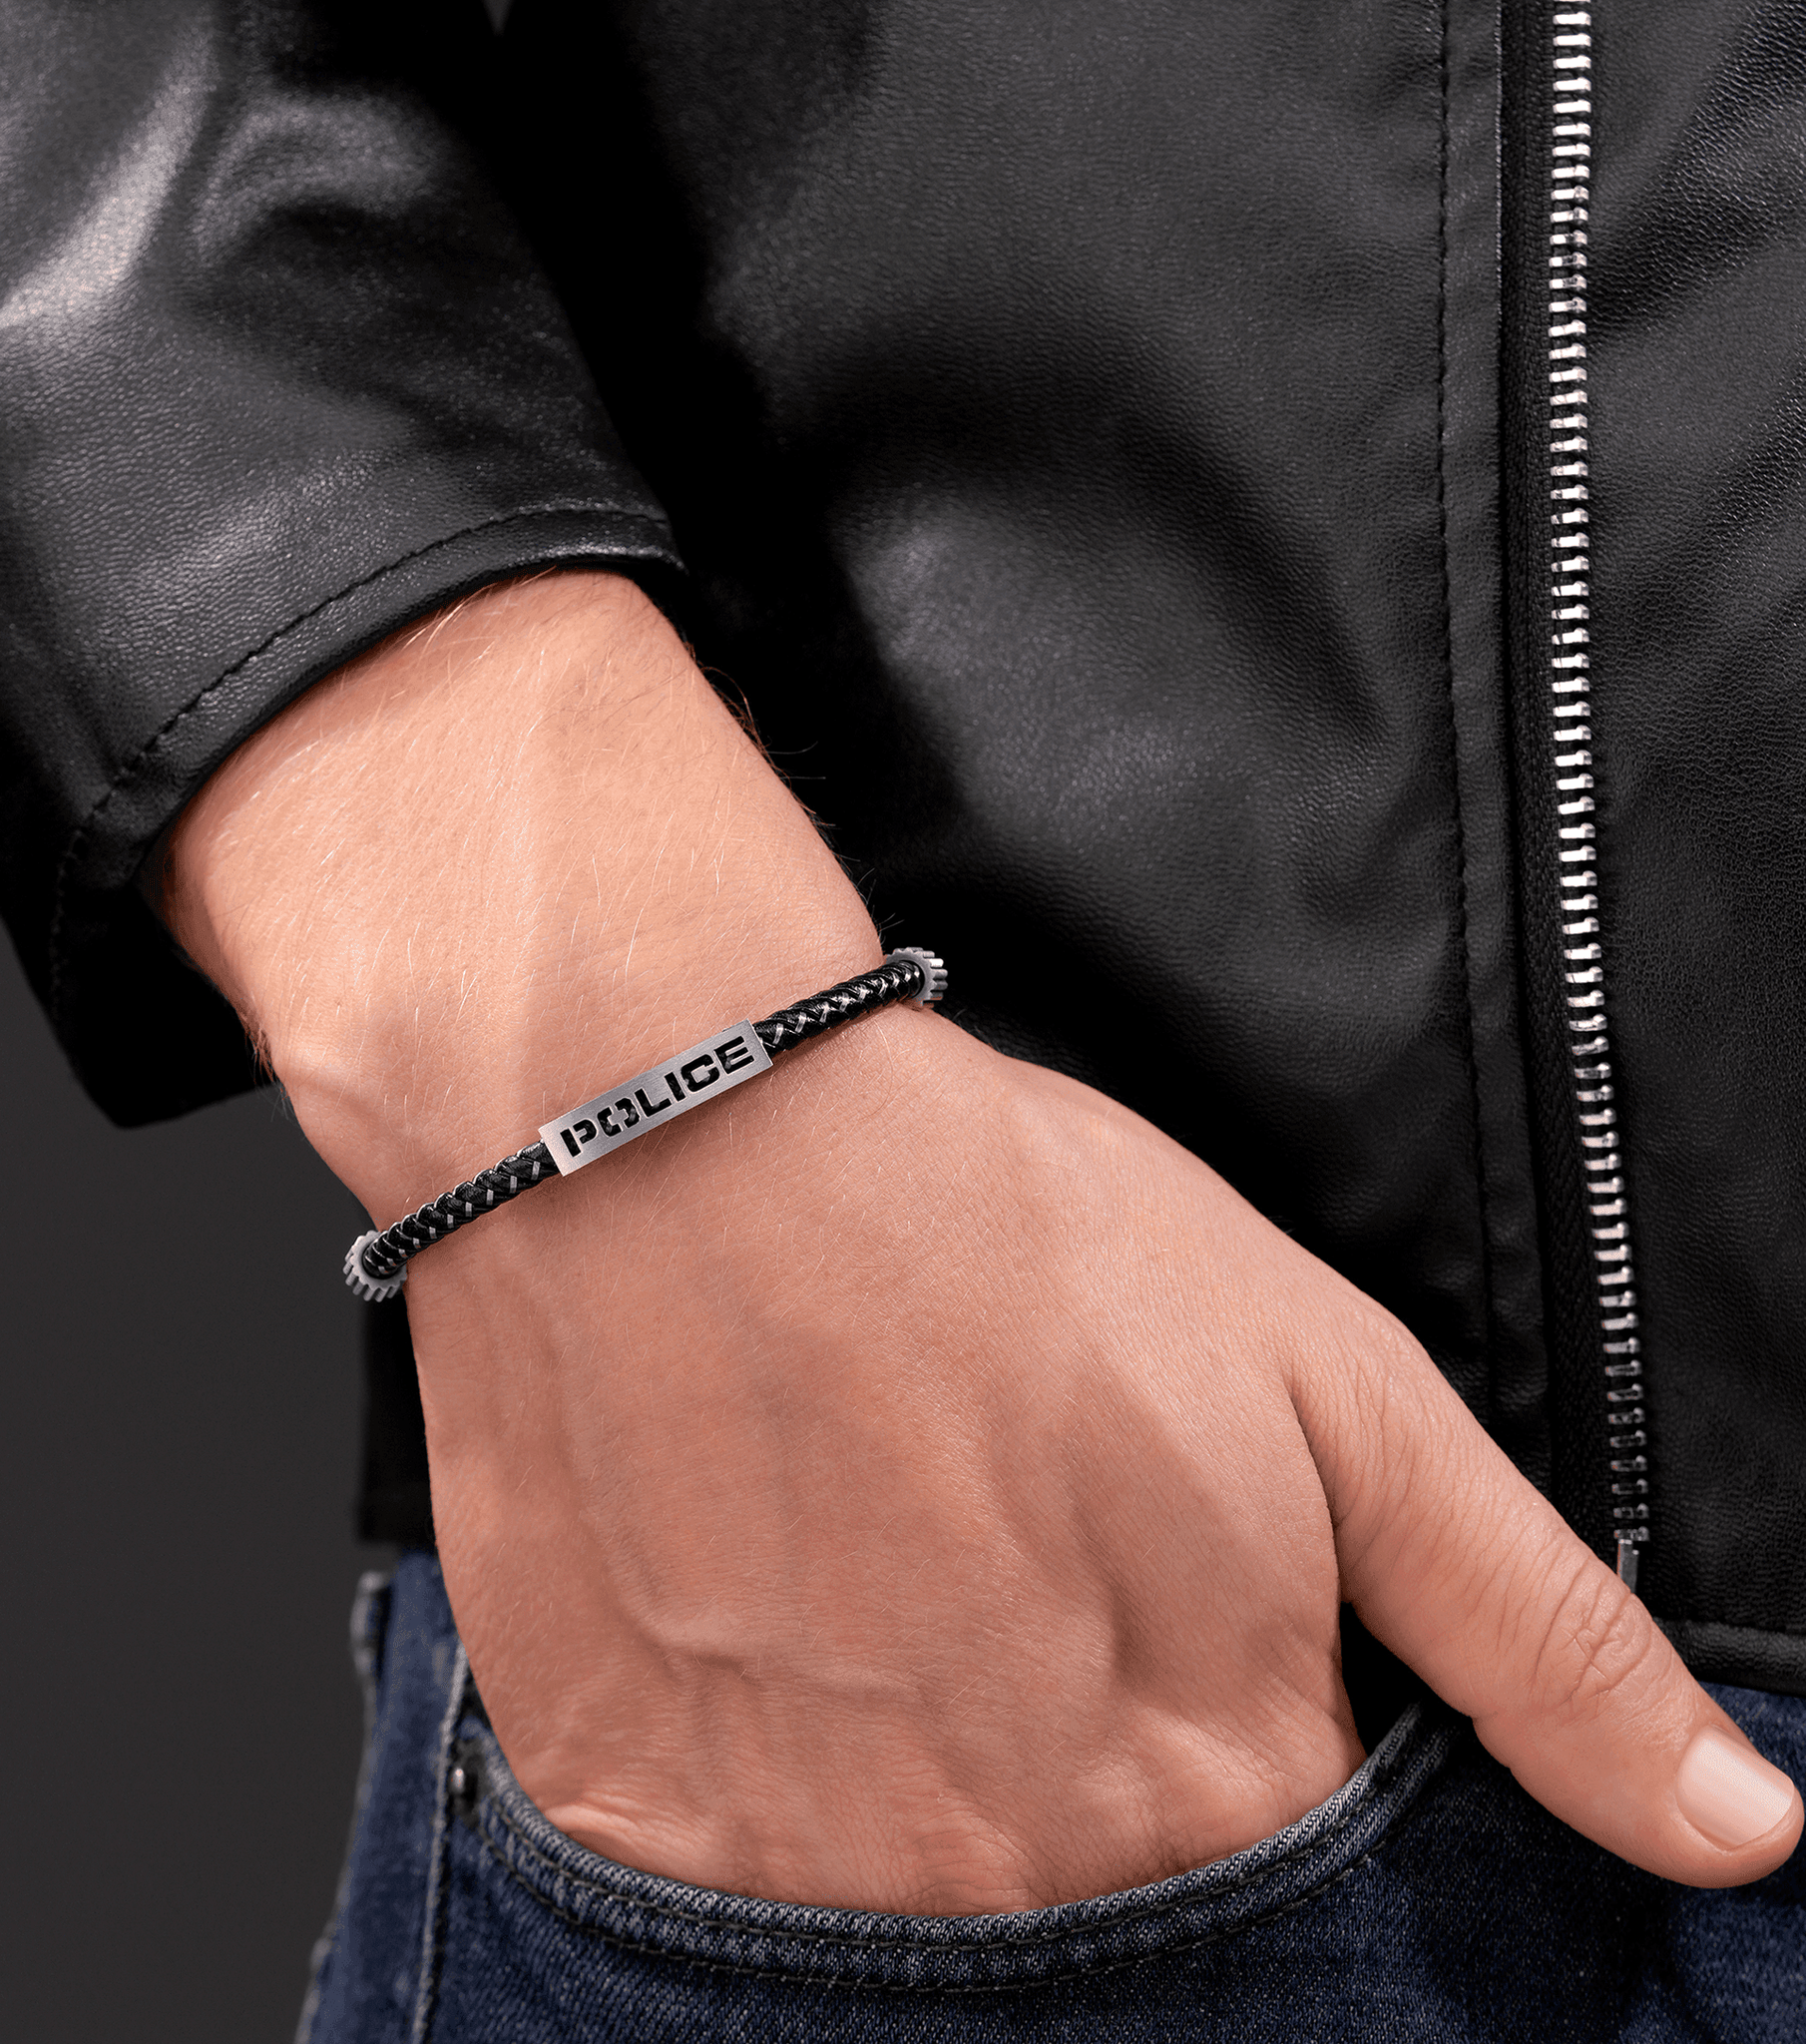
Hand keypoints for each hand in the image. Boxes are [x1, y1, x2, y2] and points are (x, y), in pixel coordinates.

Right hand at [159, 572, 1800, 1908]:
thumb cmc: (1024, 1240)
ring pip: (910, 1899)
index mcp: (1212, 1784)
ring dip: (912, 1762)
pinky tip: (762, 1607)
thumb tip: (1747, 1837)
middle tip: (1007, 1551)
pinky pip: (731, 1875)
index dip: (1240, 1721)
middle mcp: (1014, 1878)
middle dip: (1080, 1747)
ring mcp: (804, 1870)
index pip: (1294, 1879)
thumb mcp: (1341, 1396)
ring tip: (880, 1562)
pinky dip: (762, 1768)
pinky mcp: (631, 1817)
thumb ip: (1544, 1641)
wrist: (696, 1141)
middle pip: (1097, 1902)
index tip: (1166, 1598)